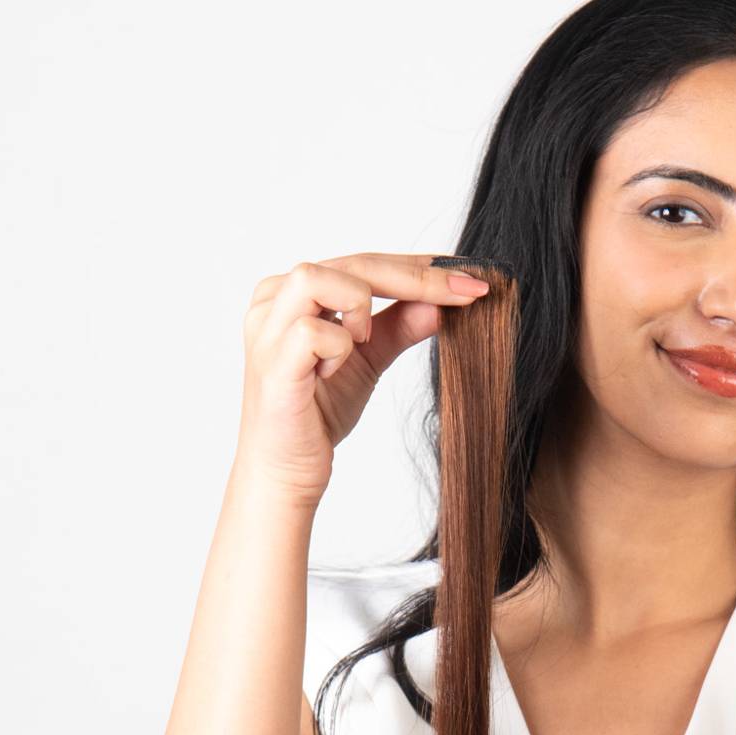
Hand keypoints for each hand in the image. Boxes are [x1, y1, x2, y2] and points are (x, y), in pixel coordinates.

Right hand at [237, 253, 490, 507]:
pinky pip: (313, 332)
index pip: (364, 262)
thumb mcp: (369, 360)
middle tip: (466, 291)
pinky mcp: (272, 363)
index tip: (469, 277)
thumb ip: (399, 327)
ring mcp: (266, 328)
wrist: (288, 471)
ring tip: (361, 345)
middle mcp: (272, 298)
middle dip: (416, 278)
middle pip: (353, 263)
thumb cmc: (318, 413)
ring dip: (359, 308)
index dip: (418, 268)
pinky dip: (338, 349)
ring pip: (321, 278)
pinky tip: (331, 374)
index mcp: (293, 291)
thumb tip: (440, 302)